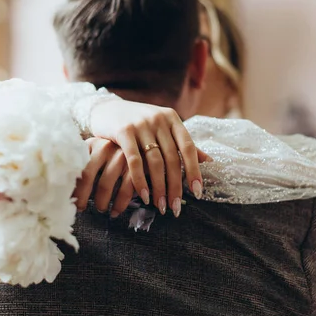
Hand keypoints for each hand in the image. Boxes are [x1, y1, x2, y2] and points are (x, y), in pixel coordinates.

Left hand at [74, 138, 133, 217]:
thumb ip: (84, 160)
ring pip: (105, 185)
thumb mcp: (98, 149)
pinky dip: (120, 204)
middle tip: (80, 208)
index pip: (75, 165)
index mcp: (92, 143)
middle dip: (81, 197)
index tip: (68, 199)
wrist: (141, 140)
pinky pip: (125, 190)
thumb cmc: (114, 150)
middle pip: (86, 176)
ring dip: (100, 202)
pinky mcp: (136, 167)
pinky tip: (115, 212)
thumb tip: (66, 185)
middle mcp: (105, 147)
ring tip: (100, 208)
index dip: (70, 184)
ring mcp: (121, 156)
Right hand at [90, 99, 210, 215]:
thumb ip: (182, 143)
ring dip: (159, 187)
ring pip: (155, 162)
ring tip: (161, 206)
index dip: (194, 171)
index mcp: (172, 118)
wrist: (106, 108)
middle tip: (176, 208)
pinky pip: (134, 160)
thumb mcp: (162, 127)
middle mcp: (159, 120)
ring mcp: (141, 124)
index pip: (188, 147)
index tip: (198, 192)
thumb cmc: (138, 121)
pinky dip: (140, 180)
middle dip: (175, 186)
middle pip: (172, 158)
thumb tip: (208, 160)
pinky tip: (144, 195)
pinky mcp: (123, 131)